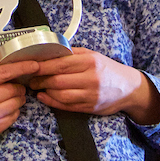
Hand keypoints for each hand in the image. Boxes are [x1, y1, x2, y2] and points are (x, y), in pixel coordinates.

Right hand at [0, 58, 34, 160]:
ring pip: (16, 102)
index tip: (34, 65)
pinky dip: (14, 111)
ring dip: (19, 99)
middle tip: (16, 86)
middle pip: (13, 88)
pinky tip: (5, 109)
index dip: (22, 67)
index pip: (4, 72)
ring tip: (11, 98)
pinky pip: (14, 116)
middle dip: (20, 86)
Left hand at [28, 48, 159, 123]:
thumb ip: (73, 54)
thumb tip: (49, 53)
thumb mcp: (93, 55)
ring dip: (45, 92)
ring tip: (37, 87)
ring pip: (61, 95)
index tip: (30, 66)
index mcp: (90, 62)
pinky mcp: (90, 108)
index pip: (60, 64)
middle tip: (30, 78)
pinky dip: (52, 102)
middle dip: (40, 80)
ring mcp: (91, 95)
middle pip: (58, 80)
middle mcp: (91, 78)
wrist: (129, 88)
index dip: (42, 66)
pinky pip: (67, 106)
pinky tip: (44, 97)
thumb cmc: (108, 69)